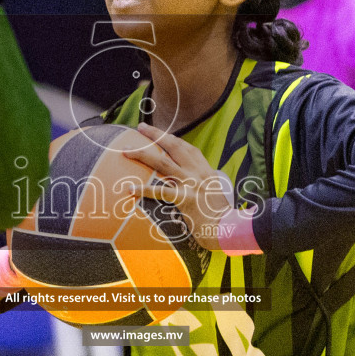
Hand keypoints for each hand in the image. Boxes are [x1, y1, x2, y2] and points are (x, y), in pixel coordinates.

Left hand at [121, 123, 236, 250]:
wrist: (228, 228)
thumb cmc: (218, 214)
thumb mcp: (213, 191)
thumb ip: (201, 182)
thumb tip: (185, 180)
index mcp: (205, 169)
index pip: (186, 147)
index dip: (169, 136)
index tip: (156, 131)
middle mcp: (198, 172)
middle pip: (174, 146)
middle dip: (156, 134)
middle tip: (140, 127)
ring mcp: (191, 184)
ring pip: (163, 163)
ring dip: (143, 154)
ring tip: (126, 150)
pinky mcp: (186, 198)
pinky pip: (161, 191)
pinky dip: (144, 189)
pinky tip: (130, 188)